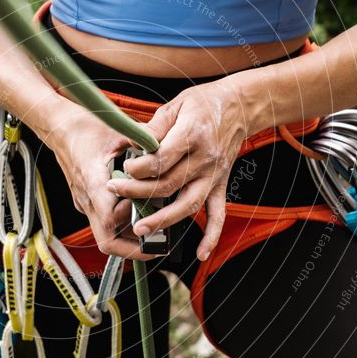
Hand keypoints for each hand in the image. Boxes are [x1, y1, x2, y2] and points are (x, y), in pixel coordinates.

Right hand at [46, 105, 156, 259]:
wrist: (57, 125)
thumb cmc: (85, 126)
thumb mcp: (117, 130)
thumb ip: (143, 141)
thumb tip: (167, 147)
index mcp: (93, 182)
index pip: (111, 218)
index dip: (133, 220)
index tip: (150, 209)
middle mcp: (87, 198)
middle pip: (107, 241)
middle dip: (133, 250)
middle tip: (160, 245)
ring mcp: (84, 202)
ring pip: (106, 235)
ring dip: (130, 238)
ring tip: (156, 231)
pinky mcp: (86, 201)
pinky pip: (104, 221)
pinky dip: (123, 224)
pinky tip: (141, 212)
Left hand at [107, 78, 254, 260]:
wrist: (240, 106)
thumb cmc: (203, 104)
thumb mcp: (175, 105)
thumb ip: (154, 127)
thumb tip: (133, 145)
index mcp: (192, 135)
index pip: (162, 159)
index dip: (140, 168)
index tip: (124, 170)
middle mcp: (205, 159)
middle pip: (169, 184)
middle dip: (139, 191)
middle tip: (116, 191)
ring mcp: (214, 175)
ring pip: (188, 203)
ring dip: (164, 219)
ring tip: (141, 229)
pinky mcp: (220, 185)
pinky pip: (218, 214)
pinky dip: (211, 236)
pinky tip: (200, 254)